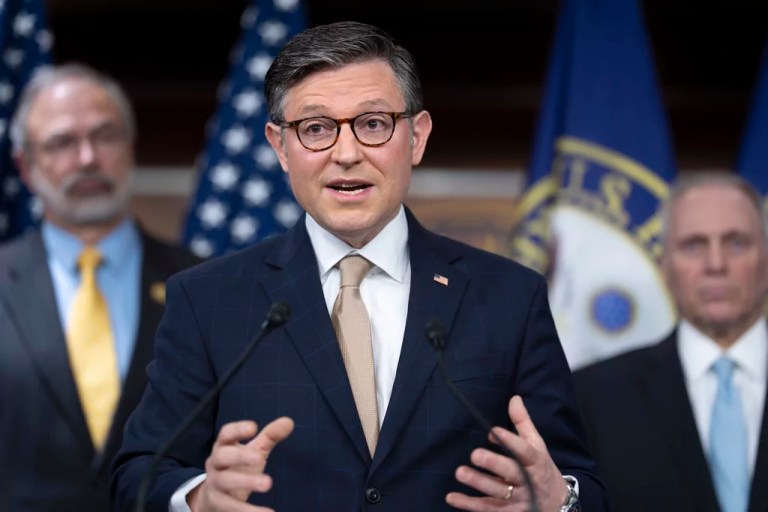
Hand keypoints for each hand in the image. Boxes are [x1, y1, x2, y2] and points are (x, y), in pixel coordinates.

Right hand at [188, 417, 294, 511]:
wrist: (213, 498)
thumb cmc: (237, 467)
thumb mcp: (253, 451)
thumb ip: (269, 436)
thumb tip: (289, 421)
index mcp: (223, 447)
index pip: (225, 434)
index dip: (237, 429)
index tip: (253, 427)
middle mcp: (215, 464)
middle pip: (222, 456)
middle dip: (240, 456)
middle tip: (260, 459)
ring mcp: (214, 484)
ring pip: (225, 481)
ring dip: (246, 482)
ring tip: (268, 484)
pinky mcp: (218, 504)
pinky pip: (231, 507)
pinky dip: (248, 511)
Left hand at [446, 396, 568, 510]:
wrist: (557, 504)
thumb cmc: (541, 468)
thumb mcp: (537, 445)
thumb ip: (523, 423)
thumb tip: (514, 398)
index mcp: (535, 461)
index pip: (525, 451)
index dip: (510, 441)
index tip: (494, 431)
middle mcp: (528, 481)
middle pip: (511, 472)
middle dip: (493, 464)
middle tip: (475, 454)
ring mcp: (518, 499)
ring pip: (498, 492)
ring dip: (478, 483)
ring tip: (460, 472)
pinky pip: (488, 509)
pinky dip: (469, 505)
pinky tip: (452, 497)